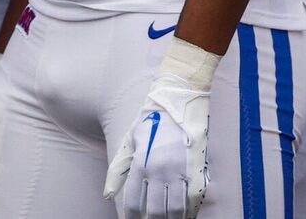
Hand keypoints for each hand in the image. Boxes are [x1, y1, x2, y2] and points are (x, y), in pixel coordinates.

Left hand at [104, 63, 210, 218]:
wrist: (178, 99)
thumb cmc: (151, 120)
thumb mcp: (129, 141)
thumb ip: (118, 170)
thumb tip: (107, 195)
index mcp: (140, 162)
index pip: (134, 201)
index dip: (132, 217)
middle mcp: (159, 169)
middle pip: (155, 211)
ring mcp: (179, 170)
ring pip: (175, 209)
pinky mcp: (197, 169)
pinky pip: (193, 199)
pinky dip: (188, 212)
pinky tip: (184, 216)